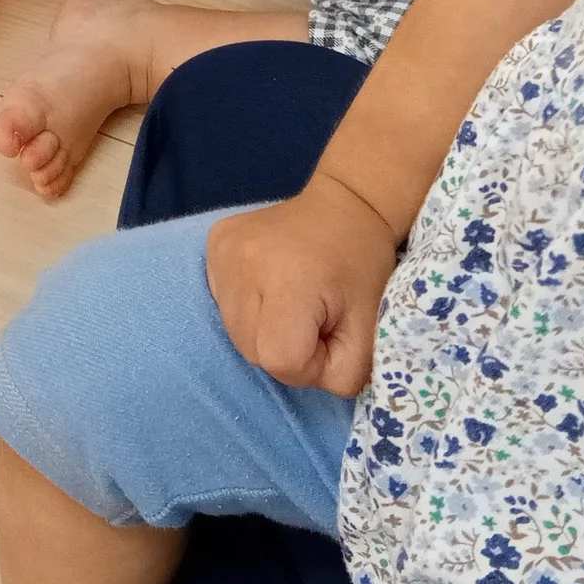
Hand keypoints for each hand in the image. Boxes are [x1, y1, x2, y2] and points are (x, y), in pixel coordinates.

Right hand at [206, 173, 402, 396]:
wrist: (346, 206)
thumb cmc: (362, 269)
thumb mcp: (370, 329)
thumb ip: (342, 373)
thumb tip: (305, 377)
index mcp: (289, 283)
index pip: (281, 361)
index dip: (309, 361)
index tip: (328, 334)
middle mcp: (244, 264)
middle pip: (254, 350)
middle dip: (285, 347)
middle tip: (312, 317)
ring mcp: (222, 251)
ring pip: (236, 331)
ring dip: (264, 329)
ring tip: (290, 299)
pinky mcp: (214, 242)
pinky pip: (222, 302)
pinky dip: (246, 304)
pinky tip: (268, 281)